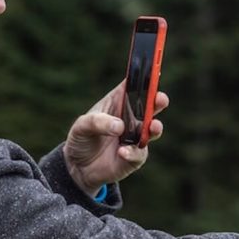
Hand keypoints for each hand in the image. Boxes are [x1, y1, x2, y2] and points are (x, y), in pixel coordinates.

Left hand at [63, 81, 168, 195]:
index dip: (144, 78)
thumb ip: (98, 122)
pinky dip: (133, 152)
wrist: (78, 167)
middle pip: (150, 105)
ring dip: (155, 127)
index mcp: (117, 103)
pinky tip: (122, 152)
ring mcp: (135, 137)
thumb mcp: (82, 126)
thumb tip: (119, 126)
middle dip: (158, 100)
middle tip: (160, 99)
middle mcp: (131, 118)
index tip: (153, 71)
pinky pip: (139, 153)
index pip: (133, 86)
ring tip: (152, 126)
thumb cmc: (81, 138)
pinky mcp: (134, 156)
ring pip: (152, 129)